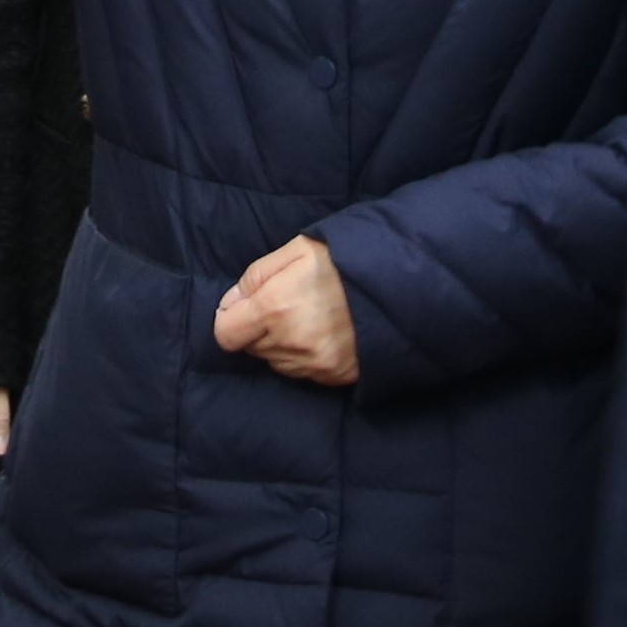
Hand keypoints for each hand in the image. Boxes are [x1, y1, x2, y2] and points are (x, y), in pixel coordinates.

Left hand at [212, 235, 359, 385]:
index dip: (230, 319)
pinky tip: (324, 333)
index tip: (244, 308)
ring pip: (276, 362)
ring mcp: (315, 363)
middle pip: (251, 348)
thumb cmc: (345, 260)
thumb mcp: (297, 250)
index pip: (226, 334)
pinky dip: (305, 356)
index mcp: (275, 307)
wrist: (400, 283)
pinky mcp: (335, 376)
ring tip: (308, 318)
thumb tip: (231, 302)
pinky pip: (303, 373)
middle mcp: (291, 342)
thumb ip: (256, 275)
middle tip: (285, 305)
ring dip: (281, 344)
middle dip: (258, 328)